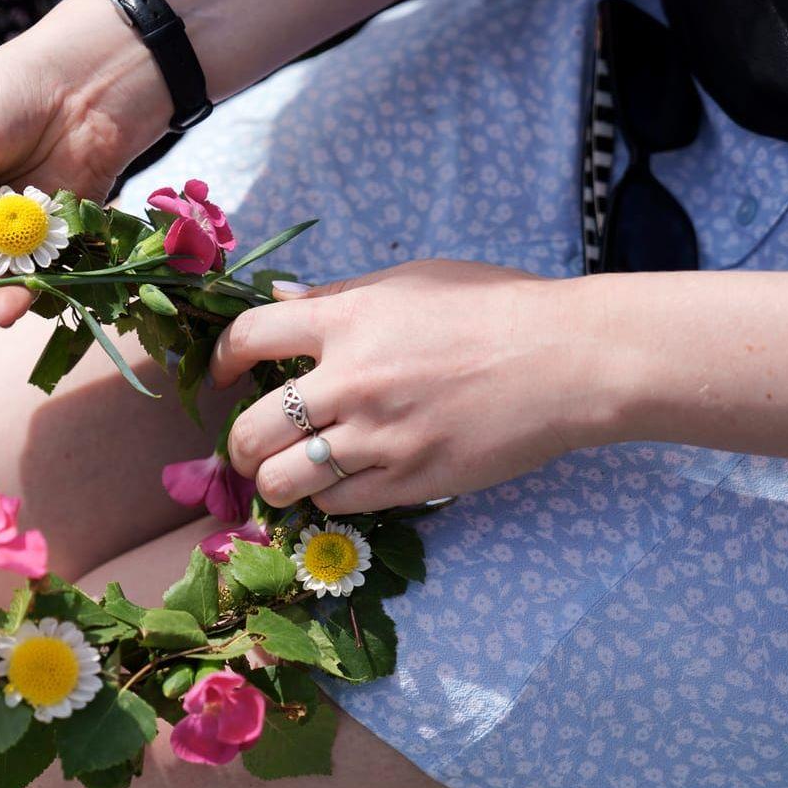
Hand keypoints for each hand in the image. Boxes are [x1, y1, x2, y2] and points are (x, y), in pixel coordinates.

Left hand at [210, 260, 611, 512]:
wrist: (568, 361)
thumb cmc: (497, 308)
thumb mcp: (412, 281)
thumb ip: (339, 296)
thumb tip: (278, 301)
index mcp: (348, 321)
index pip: (248, 337)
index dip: (218, 358)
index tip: (220, 373)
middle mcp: (352, 381)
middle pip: (250, 430)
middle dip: (237, 443)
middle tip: (249, 445)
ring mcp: (379, 438)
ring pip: (282, 482)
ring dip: (272, 482)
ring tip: (283, 474)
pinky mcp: (410, 481)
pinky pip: (335, 506)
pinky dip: (325, 499)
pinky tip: (338, 483)